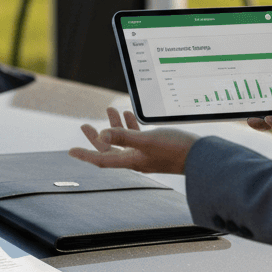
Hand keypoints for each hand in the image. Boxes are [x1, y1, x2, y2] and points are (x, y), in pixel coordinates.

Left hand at [68, 106, 196, 173]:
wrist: (201, 157)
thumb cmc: (176, 149)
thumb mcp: (147, 140)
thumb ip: (124, 136)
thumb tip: (102, 134)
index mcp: (131, 160)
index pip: (102, 159)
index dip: (86, 154)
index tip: (70, 151)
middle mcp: (136, 159)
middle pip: (109, 149)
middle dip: (96, 137)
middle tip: (84, 126)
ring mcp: (146, 154)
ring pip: (124, 140)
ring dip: (114, 127)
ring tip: (109, 111)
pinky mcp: (156, 147)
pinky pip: (137, 137)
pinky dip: (131, 126)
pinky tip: (129, 114)